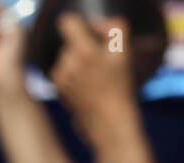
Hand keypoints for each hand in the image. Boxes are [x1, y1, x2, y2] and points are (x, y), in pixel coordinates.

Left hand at [50, 13, 136, 144]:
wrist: (108, 121)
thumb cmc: (120, 86)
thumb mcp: (125, 52)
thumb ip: (115, 27)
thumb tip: (99, 26)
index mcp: (82, 50)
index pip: (66, 21)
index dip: (79, 21)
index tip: (90, 31)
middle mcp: (66, 62)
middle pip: (70, 40)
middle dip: (85, 44)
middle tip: (102, 57)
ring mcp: (59, 77)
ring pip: (67, 56)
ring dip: (80, 59)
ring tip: (97, 73)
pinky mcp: (58, 89)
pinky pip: (65, 71)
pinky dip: (75, 73)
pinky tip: (89, 83)